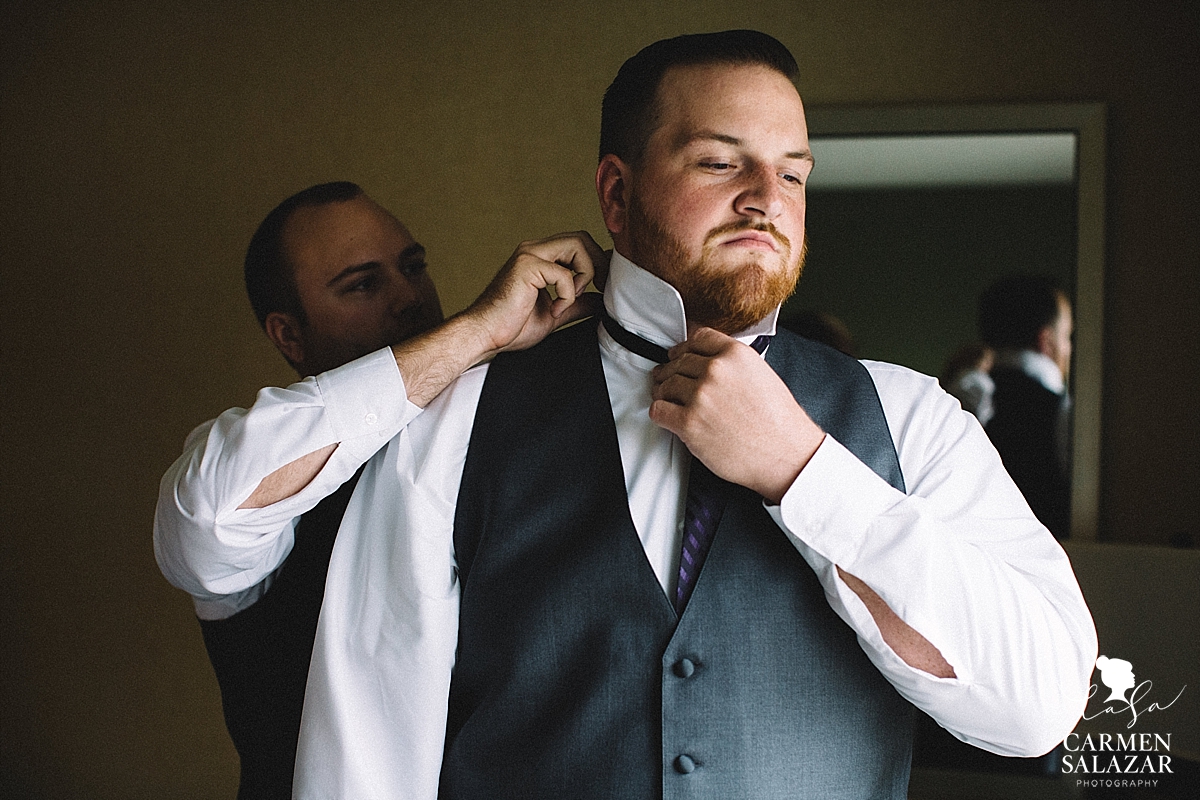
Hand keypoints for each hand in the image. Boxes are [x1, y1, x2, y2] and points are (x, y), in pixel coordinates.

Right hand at [464, 231, 608, 356]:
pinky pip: (565, 274)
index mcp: (539, 258)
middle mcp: (533, 250)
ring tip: (572, 298)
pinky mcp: (527, 266)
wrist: (485, 336)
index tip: (601, 287)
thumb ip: (578, 304)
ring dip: (585, 273)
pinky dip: (568, 295)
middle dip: (598, 263)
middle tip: (598, 289)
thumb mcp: (555, 314)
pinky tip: (554, 310)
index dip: (596, 261)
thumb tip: (600, 300)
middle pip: (581, 238)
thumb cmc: (511, 327)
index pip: (578, 243)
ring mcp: (529, 255)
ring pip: (577, 245)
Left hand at [650, 327, 825, 502]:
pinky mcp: (689, 423)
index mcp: (736, 354)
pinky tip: (667, 416)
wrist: (786, 454)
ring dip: (663, 392)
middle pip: (678, 362)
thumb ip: (733, 363)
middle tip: (666, 380)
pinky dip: (660, 413)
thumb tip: (709, 361)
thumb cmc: (779, 421)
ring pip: (665, 385)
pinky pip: (659, 411)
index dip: (685, 348)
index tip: (679, 356)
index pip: (698, 338)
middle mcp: (716, 370)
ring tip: (666, 399)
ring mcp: (701, 396)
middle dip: (671, 371)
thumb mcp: (762, 375)